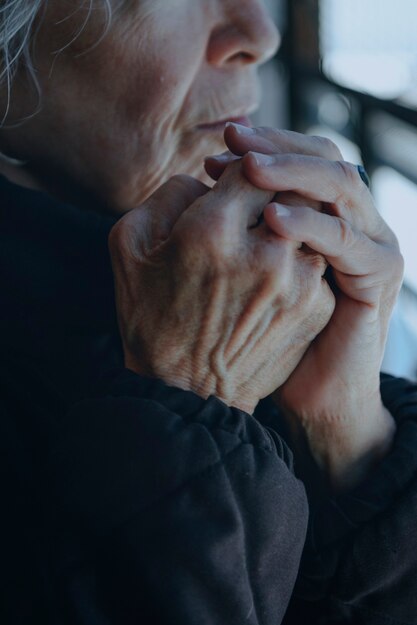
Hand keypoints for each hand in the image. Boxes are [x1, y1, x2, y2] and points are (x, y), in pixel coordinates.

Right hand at [109, 162, 334, 414]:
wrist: (187, 393)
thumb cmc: (152, 320)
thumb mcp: (129, 248)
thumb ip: (167, 195)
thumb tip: (208, 178)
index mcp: (212, 230)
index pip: (253, 167)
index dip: (246, 167)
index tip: (237, 178)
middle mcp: (264, 253)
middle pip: (292, 189)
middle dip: (275, 191)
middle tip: (259, 204)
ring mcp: (298, 283)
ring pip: (311, 224)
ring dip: (292, 225)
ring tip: (266, 242)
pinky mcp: (316, 308)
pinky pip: (319, 261)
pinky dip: (301, 259)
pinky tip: (275, 277)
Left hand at [207, 125, 401, 487]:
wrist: (311, 390)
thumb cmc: (269, 332)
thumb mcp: (247, 269)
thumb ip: (237, 226)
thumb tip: (203, 183)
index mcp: (322, 213)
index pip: (300, 155)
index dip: (262, 144)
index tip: (218, 146)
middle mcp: (350, 218)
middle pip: (323, 156)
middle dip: (276, 145)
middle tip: (233, 140)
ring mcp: (369, 242)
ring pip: (340, 184)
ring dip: (293, 171)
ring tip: (248, 169)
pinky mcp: (377, 273)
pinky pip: (345, 237)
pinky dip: (310, 223)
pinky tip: (270, 218)